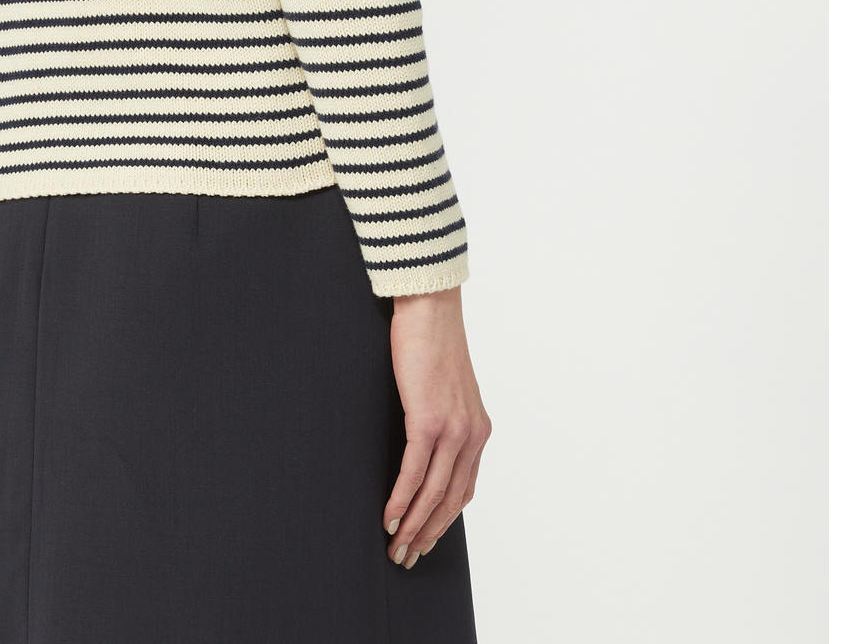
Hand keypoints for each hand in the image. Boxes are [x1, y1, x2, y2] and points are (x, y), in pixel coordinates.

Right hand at [382, 284, 489, 568]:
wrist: (430, 309)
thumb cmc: (431, 344)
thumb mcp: (445, 391)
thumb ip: (442, 421)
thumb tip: (423, 449)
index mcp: (478, 431)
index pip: (463, 490)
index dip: (443, 521)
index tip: (424, 541)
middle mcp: (471, 435)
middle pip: (450, 501)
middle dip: (427, 534)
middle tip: (406, 558)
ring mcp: (453, 429)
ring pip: (433, 493)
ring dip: (412, 525)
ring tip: (394, 547)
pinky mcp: (428, 419)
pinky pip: (414, 471)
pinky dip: (401, 499)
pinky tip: (388, 516)